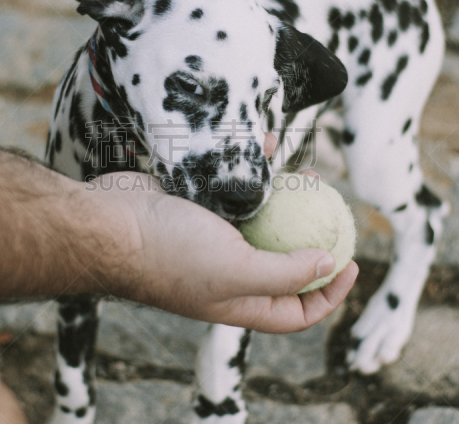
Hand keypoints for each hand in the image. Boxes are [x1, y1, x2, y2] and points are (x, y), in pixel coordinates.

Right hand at [82, 133, 358, 333]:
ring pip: (260, 221)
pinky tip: (267, 147)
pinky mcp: (196, 207)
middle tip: (332, 210)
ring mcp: (211, 239)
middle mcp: (228, 274)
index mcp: (240, 300)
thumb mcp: (235, 270)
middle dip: (312, 238)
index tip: (351, 262)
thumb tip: (327, 264)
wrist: (107, 222)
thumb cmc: (167, 253)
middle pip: (283, 263)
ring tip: (307, 176)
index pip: (296, 311)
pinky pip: (234, 189)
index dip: (329, 294)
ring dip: (286, 200)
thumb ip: (284, 272)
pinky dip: (252, 172)